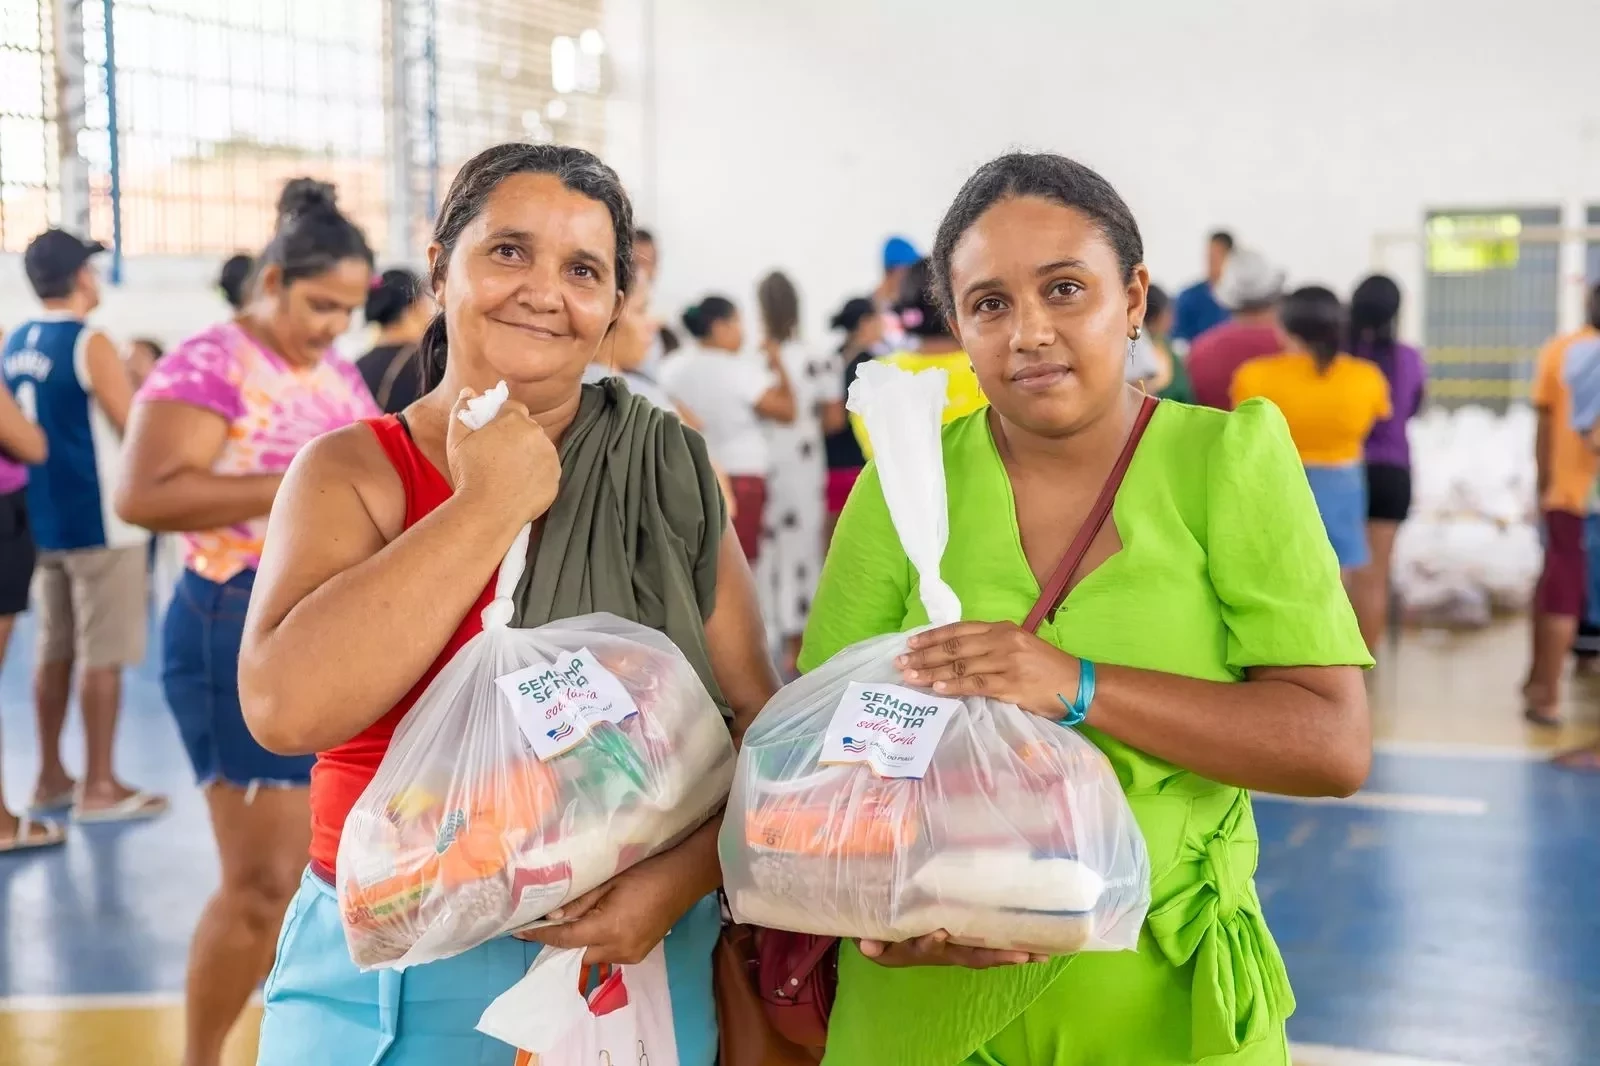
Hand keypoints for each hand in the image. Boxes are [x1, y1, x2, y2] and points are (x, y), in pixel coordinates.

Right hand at [444, 387, 560, 523]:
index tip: (493, 434)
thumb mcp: (457, 439)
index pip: (514, 408)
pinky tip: (519, 484)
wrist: (487, 511)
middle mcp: (538, 433)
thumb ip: (461, 410)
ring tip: (508, 471)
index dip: (502, 419)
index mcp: (515, 419)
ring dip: (529, 454)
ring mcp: (550, 457)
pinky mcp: (555, 478)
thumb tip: (469, 391)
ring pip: (540, 448)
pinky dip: (536, 474)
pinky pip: (547, 470)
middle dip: (517, 436)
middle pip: (529, 427)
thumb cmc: (469, 474)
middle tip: (498, 455)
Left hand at [513, 850, 695, 965]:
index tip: (521, 932)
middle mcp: (618, 948)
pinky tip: (604, 925)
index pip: (566, 938)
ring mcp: (631, 954)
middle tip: (552, 923)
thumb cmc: (645, 874)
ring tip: (582, 921)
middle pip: (578, 953)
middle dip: (565, 941)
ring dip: (585, 943)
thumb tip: (552, 915)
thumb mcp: (609, 882)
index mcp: (608, 928)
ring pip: (594, 956)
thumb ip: (580, 902)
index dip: (542, 936)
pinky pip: (611, 954)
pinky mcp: (640, 954)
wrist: (682, 880)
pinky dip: (601, 944)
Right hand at [858, 930, 1046, 968]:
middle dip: (996, 956)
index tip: (939, 933)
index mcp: (921, 948)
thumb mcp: (875, 941)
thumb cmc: (884, 938)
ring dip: (1012, 955)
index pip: (929, 947)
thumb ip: (873, 943)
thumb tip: (866, 944)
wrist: (886, 947)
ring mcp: (956, 949)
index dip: (934, 942)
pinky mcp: (963, 942)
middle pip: (971, 956)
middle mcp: (943, 953)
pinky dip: (1011, 947)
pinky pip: (989, 946)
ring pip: (986, 954)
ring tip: (1040, 955)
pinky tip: (1037, 947)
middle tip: (1022, 956)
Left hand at [896, 621, 1079, 720]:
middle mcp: (1002, 641)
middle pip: (954, 647)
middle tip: (901, 662)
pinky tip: (937, 689)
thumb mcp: (1019, 646)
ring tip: (911, 677)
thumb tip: (955, 654)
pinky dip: (954, 686)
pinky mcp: (1011, 685)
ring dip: (931, 673)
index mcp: (1002, 629)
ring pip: (960, 666)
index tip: (910, 644)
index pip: (959, 630)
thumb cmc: (1047, 668)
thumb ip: (991, 645)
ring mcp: (1006, 663)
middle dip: (924, 655)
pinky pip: (976, 685)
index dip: (932, 637)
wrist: (1077, 684)